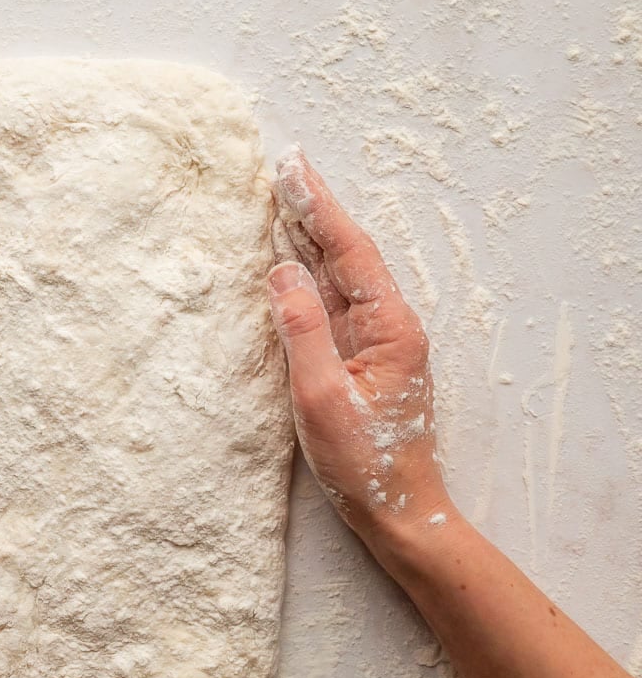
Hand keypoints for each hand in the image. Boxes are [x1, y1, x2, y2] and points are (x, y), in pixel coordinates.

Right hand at [266, 147, 449, 539]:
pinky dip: (306, 275)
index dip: (318, 207)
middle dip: (313, 210)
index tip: (292, 168)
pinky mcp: (360, 358)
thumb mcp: (323, 397)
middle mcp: (388, 325)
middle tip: (283, 168)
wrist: (397, 509)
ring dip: (308, 237)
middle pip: (346, 254)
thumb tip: (283, 272)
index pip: (349, 251)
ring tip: (280, 201)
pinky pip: (330, 304)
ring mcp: (375, 341)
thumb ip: (303, 331)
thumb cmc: (366, 462)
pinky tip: (288, 261)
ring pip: (337, 276)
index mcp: (390, 327)